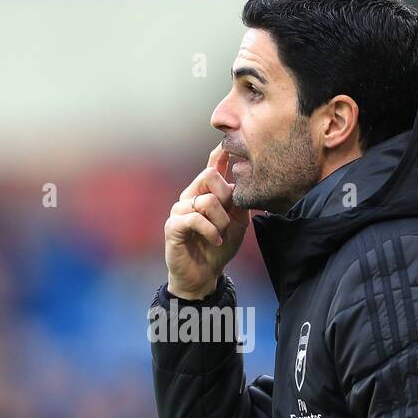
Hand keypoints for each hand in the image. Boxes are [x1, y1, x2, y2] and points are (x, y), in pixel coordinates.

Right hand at [164, 143, 251, 299]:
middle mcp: (191, 197)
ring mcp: (180, 210)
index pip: (212, 167)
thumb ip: (240, 203)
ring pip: (206, 200)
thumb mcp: (238, 224)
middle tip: (229, 217)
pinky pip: (195, 218)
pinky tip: (214, 240)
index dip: (220, 153)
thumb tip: (243, 182)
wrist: (204, 275)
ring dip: (221, 221)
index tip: (227, 141)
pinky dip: (210, 230)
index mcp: (206, 194)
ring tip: (221, 234)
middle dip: (225, 196)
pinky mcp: (173, 226)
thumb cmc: (219, 248)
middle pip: (208, 176)